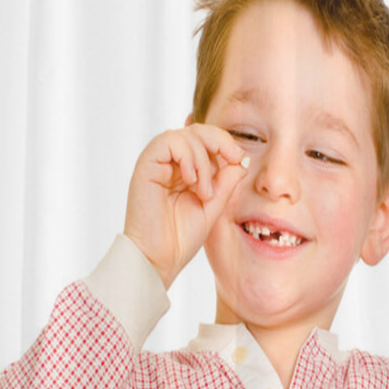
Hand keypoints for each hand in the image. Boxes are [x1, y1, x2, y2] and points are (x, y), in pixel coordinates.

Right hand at [123, 124, 248, 290]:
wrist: (159, 258)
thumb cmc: (181, 237)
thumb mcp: (214, 204)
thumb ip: (227, 180)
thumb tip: (242, 158)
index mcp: (185, 169)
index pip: (208, 140)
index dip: (227, 144)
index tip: (239, 160)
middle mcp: (170, 162)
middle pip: (199, 130)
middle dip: (221, 141)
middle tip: (233, 160)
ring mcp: (157, 162)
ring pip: (187, 134)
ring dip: (203, 160)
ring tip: (205, 192)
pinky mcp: (146, 165)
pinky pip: (169, 141)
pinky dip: (187, 157)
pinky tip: (191, 181)